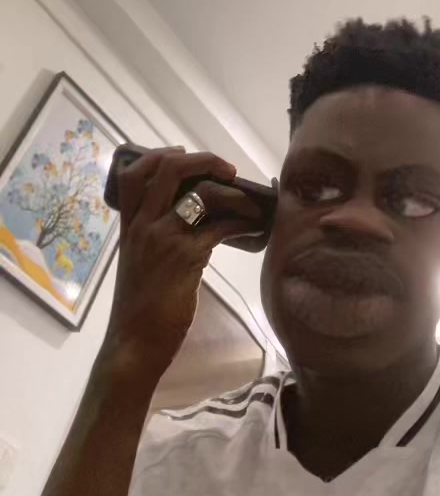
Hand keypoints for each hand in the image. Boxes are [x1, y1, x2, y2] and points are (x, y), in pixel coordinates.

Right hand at [100, 147, 266, 384]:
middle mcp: (143, 225)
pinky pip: (221, 227)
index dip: (159, 155)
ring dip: (234, 193)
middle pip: (168, 169)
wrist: (134, 342)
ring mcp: (164, 239)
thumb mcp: (139, 262)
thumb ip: (156, 236)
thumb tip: (192, 216)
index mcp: (129, 226)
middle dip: (203, 160)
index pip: (133, 175)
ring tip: (252, 203)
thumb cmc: (139, 306)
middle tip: (227, 170)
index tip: (183, 153)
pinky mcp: (187, 258)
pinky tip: (254, 229)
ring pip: (202, 193)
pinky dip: (243, 223)